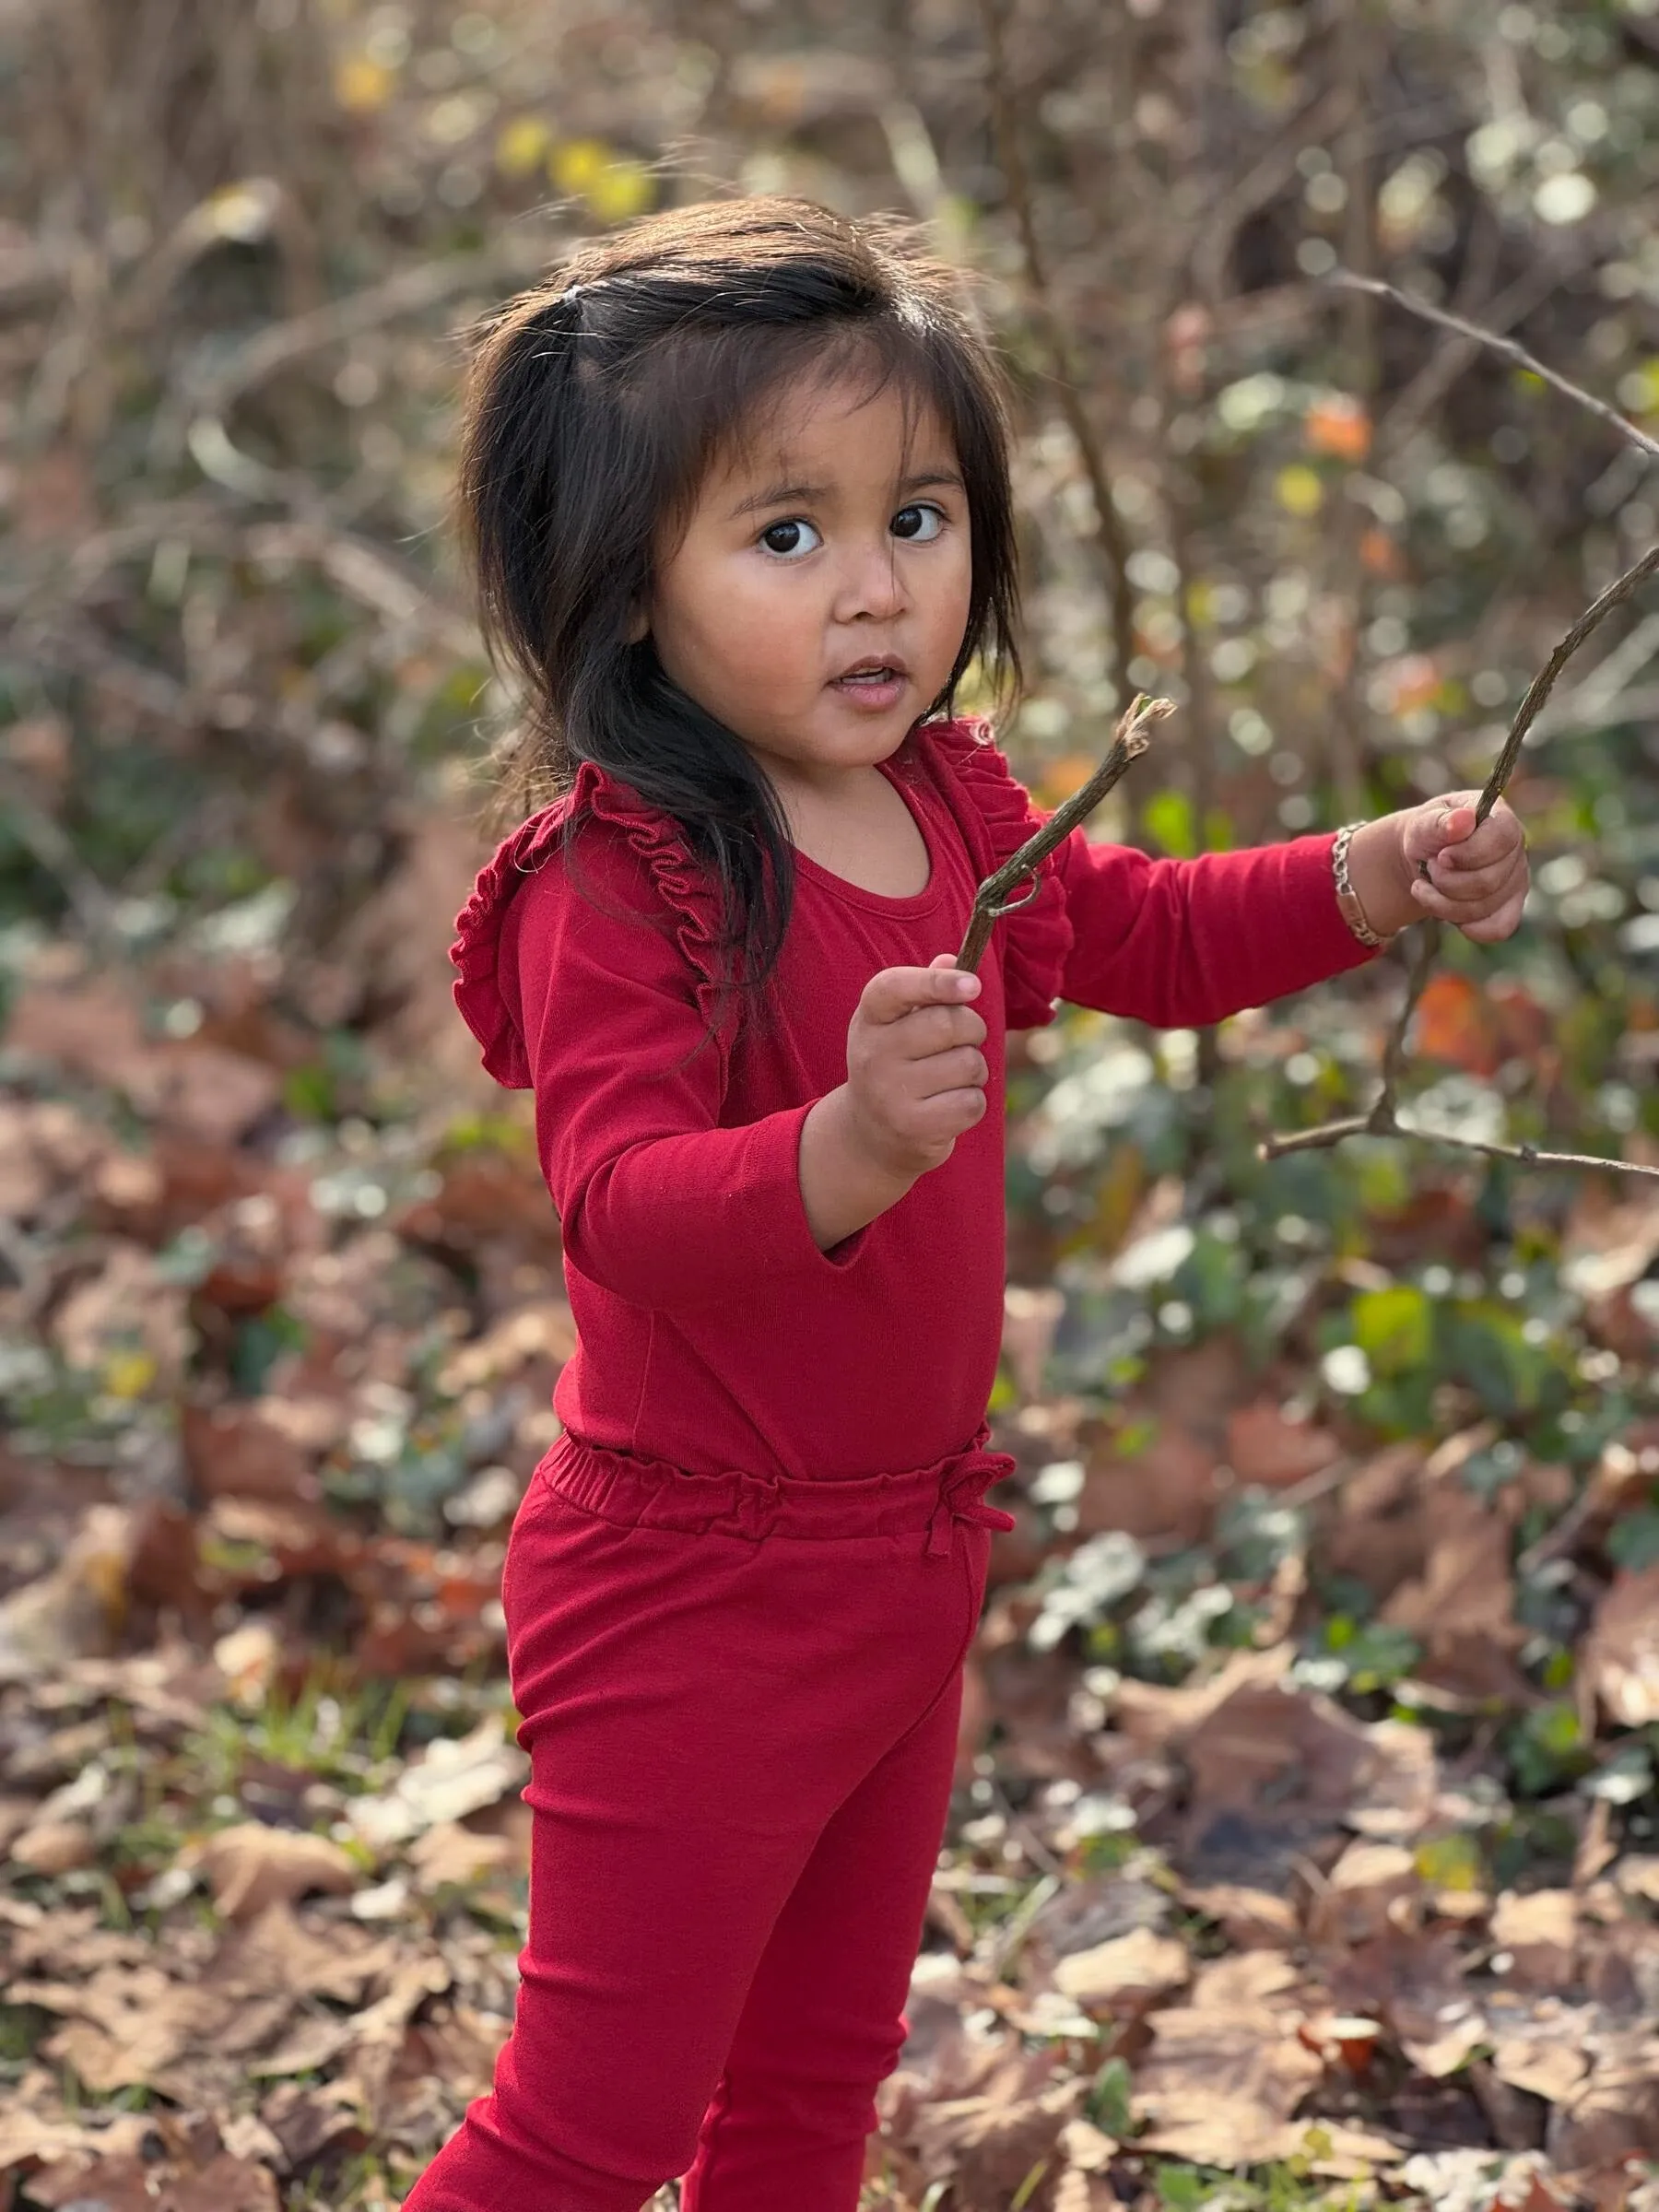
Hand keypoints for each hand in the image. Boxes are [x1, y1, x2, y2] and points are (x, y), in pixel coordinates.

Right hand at [798, 955, 987, 1249]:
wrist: (871, 1134)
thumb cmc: (898, 1065)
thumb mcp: (900, 1024)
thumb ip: (928, 991)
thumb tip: (951, 959)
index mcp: (869, 1018)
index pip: (895, 987)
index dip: (936, 981)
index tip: (972, 985)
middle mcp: (871, 1053)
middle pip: (949, 1023)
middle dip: (972, 1030)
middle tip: (964, 1042)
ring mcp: (888, 1092)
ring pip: (969, 1064)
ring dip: (974, 1071)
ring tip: (950, 1080)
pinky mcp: (912, 1126)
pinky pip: (971, 1102)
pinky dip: (972, 1103)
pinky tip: (948, 1107)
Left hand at [1347, 793, 1528, 942]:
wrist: (1423, 857)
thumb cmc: (1427, 834)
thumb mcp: (1424, 823)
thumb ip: (1440, 821)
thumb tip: (1463, 820)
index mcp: (1500, 818)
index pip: (1502, 838)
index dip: (1468, 854)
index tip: (1440, 856)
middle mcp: (1516, 849)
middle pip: (1488, 881)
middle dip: (1446, 881)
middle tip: (1429, 868)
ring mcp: (1517, 880)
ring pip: (1484, 907)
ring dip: (1443, 903)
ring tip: (1426, 885)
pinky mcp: (1509, 907)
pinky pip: (1496, 929)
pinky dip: (1465, 926)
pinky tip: (1444, 910)